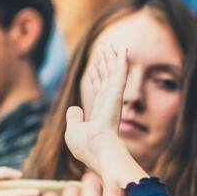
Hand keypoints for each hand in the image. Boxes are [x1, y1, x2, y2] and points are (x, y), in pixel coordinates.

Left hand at [63, 44, 147, 186]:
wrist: (96, 149)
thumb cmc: (85, 145)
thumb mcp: (73, 131)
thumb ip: (74, 118)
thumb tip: (74, 109)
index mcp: (99, 114)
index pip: (97, 93)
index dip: (95, 79)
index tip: (93, 68)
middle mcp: (108, 105)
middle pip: (106, 80)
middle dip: (105, 66)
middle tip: (104, 52)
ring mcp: (113, 98)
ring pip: (113, 73)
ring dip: (112, 59)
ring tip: (111, 46)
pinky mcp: (116, 93)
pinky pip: (119, 72)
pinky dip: (121, 60)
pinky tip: (122, 49)